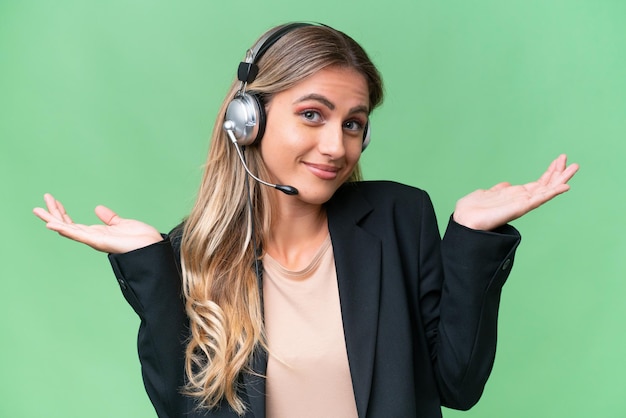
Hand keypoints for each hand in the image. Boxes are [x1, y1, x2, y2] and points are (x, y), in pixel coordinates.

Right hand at [33, 193, 163, 253]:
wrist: (152, 247)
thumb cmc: (140, 239)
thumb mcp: (122, 224)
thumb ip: (109, 218)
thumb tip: (97, 209)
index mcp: (97, 233)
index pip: (73, 223)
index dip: (61, 212)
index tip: (52, 200)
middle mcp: (92, 237)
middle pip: (66, 225)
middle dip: (52, 214)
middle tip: (39, 203)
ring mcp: (94, 240)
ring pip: (68, 229)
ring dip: (52, 219)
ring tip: (38, 210)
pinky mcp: (99, 242)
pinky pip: (78, 235)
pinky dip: (65, 230)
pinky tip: (51, 224)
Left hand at [453, 154, 578, 230]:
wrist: (464, 221)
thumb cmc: (470, 210)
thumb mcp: (485, 194)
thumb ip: (497, 189)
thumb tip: (505, 184)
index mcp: (514, 195)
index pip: (537, 183)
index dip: (549, 172)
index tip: (559, 160)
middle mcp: (521, 200)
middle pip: (546, 185)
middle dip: (559, 173)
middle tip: (572, 161)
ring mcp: (522, 204)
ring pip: (547, 190)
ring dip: (561, 179)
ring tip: (575, 167)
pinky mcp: (520, 208)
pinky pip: (540, 199)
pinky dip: (553, 192)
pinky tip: (565, 186)